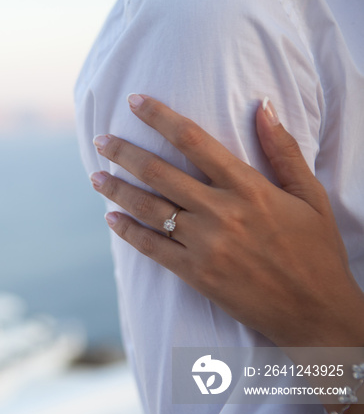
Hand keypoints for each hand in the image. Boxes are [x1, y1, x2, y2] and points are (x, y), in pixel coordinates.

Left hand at [90, 95, 363, 347]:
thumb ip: (283, 150)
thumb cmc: (317, 251)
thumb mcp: (311, 195)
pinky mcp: (196, 274)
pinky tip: (111, 218)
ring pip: (149, 209)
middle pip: (159, 173)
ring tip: (96, 176)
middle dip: (124, 153)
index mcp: (249, 187)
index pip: (194, 141)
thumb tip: (263, 105)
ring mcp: (206, 245)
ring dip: (117, 190)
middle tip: (101, 140)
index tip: (135, 101)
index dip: (160, 117)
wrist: (315, 312)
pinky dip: (128, 232)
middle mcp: (222, 212)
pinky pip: (152, 248)